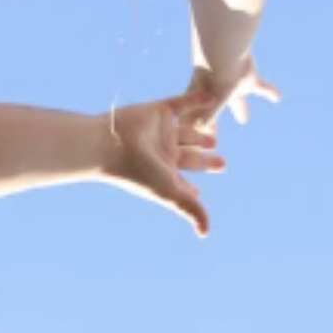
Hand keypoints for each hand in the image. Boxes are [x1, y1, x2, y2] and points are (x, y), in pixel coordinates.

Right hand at [101, 94, 222, 235]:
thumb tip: (205, 234)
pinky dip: (196, 100)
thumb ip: (191, 210)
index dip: (190, 190)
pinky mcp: (159, 110)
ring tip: (214, 140)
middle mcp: (163, 152)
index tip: (198, 194)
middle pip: (189, 158)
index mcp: (165, 173)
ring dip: (199, 135)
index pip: (182, 182)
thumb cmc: (139, 172)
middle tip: (221, 164)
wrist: (111, 145)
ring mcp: (161, 131)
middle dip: (203, 162)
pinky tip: (212, 97)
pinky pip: (181, 103)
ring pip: (186, 132)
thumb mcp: (171, 193)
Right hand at [186, 58, 280, 132]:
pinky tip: (279, 98)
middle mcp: (215, 94)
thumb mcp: (208, 107)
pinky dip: (270, 93)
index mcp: (203, 104)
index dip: (203, 136)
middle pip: (213, 114)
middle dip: (214, 125)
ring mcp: (232, 86)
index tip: (206, 147)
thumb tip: (204, 137)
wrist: (222, 51)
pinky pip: (262, 88)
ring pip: (236, 101)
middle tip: (216, 138)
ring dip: (240, 109)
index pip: (200, 125)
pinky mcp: (248, 78)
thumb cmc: (211, 79)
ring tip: (244, 119)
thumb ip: (204, 120)